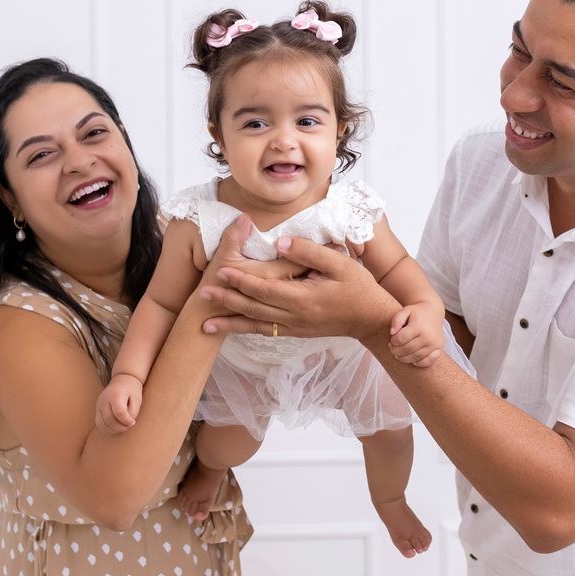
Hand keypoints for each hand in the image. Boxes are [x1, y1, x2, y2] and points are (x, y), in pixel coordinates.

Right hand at [95, 373, 142, 433]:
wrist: (122, 380)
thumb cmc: (131, 390)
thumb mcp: (137, 399)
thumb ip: (133, 412)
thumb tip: (127, 423)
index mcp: (115, 394)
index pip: (119, 412)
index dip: (127, 421)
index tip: (133, 422)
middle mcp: (104, 399)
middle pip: (109, 419)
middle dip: (121, 427)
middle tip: (129, 425)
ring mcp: (99, 405)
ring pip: (102, 424)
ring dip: (114, 429)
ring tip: (123, 426)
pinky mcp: (97, 410)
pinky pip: (99, 424)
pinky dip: (107, 429)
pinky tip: (116, 427)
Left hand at [201, 234, 399, 346]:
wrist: (371, 320)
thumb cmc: (358, 288)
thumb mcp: (339, 263)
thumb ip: (308, 252)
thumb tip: (279, 243)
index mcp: (302, 298)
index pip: (263, 289)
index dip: (241, 281)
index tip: (221, 271)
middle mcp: (294, 316)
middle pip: (253, 308)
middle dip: (226, 301)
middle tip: (202, 295)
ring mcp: (294, 327)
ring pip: (255, 325)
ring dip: (229, 323)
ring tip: (205, 324)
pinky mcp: (296, 332)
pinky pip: (266, 331)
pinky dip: (247, 330)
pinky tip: (234, 329)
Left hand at [389, 303, 444, 366]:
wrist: (434, 312)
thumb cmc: (417, 313)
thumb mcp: (405, 311)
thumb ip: (396, 320)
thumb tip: (392, 332)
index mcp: (418, 326)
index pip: (400, 339)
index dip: (393, 342)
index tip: (391, 340)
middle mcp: (428, 336)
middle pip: (407, 350)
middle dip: (396, 351)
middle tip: (392, 348)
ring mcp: (434, 344)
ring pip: (415, 357)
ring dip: (404, 358)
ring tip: (399, 354)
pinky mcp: (439, 349)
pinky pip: (428, 362)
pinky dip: (419, 363)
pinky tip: (412, 360)